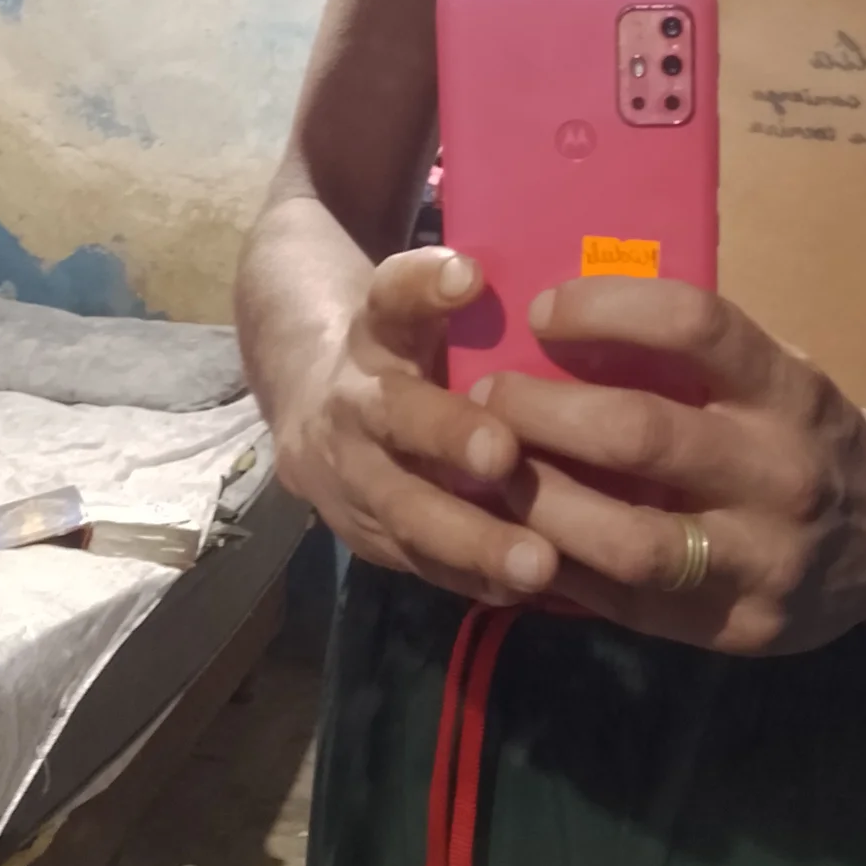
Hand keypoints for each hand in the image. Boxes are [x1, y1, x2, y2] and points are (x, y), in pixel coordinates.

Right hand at [276, 247, 558, 607]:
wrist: (312, 402)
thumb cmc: (408, 348)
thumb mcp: (424, 309)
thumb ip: (465, 298)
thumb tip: (552, 276)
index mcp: (374, 331)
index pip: (391, 295)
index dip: (424, 284)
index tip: (469, 275)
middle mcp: (353, 399)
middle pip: (393, 413)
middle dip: (446, 436)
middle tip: (504, 453)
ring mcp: (347, 474)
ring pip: (402, 508)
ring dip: (469, 539)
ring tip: (536, 564)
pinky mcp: (359, 531)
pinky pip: (413, 560)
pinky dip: (467, 577)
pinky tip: (520, 591)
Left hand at [469, 279, 865, 652]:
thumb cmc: (808, 435)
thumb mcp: (778, 376)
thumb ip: (695, 361)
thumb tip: (556, 324)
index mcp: (790, 393)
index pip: (696, 327)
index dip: (607, 310)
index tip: (544, 311)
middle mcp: (782, 473)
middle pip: (643, 435)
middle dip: (545, 414)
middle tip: (487, 398)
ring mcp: (766, 560)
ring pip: (630, 541)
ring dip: (541, 505)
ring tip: (490, 478)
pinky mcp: (742, 627)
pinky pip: (630, 603)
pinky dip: (562, 570)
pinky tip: (518, 541)